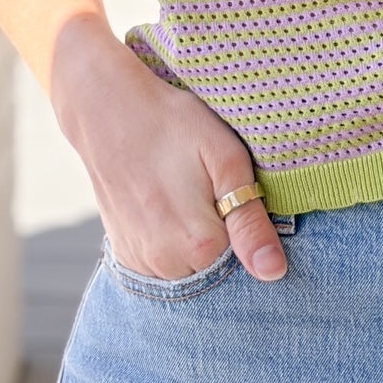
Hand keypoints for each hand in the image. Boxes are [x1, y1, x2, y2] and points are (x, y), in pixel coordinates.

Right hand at [50, 19, 287, 282]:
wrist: (108, 110)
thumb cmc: (174, 125)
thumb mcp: (226, 160)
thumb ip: (250, 221)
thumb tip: (273, 272)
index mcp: (200, 245)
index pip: (248, 259)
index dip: (247, 224)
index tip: (234, 192)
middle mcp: (167, 265)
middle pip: (218, 267)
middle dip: (223, 235)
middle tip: (207, 188)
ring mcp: (141, 262)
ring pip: (190, 267)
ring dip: (196, 241)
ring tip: (186, 194)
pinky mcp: (124, 254)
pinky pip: (163, 263)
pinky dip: (172, 242)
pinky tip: (167, 206)